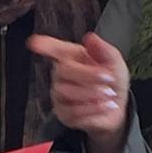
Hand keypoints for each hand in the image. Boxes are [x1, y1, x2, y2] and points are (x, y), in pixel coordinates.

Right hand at [28, 32, 129, 152]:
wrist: (116, 107)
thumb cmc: (111, 81)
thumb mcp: (114, 62)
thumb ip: (105, 50)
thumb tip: (90, 38)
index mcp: (72, 56)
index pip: (54, 49)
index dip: (44, 45)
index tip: (35, 43)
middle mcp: (61, 74)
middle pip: (63, 70)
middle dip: (88, 75)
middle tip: (108, 78)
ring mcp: (59, 95)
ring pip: (67, 92)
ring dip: (92, 93)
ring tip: (109, 94)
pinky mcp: (63, 114)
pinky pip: (73, 111)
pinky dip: (93, 108)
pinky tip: (105, 105)